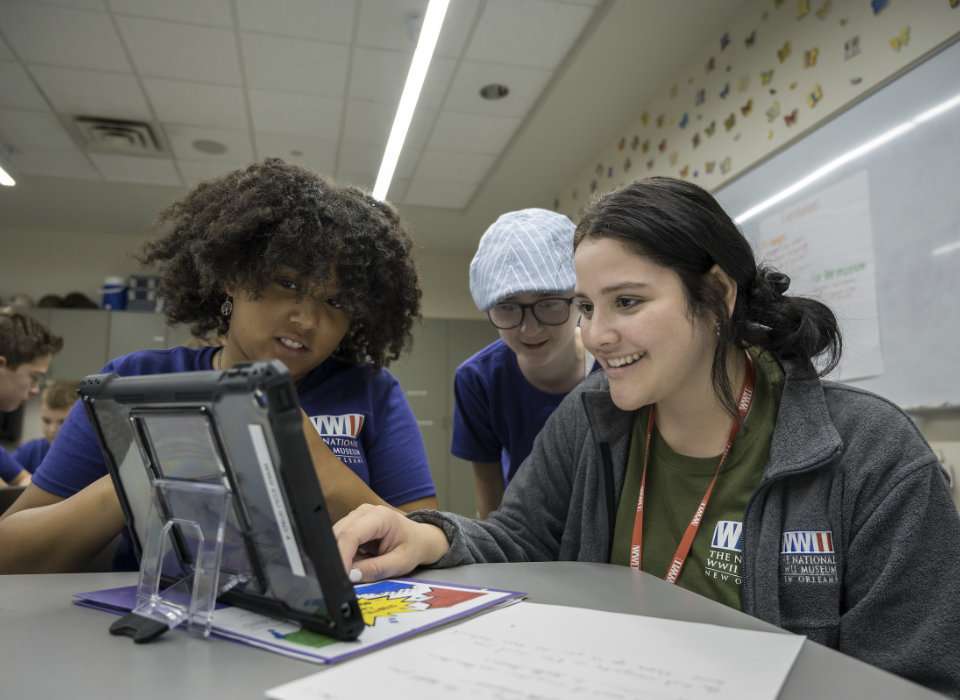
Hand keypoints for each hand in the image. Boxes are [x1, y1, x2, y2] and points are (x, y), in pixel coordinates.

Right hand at [333, 504, 449, 582]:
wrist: (419, 539)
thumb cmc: (413, 548)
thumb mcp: (399, 563)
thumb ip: (375, 569)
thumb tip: (351, 575)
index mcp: (380, 517)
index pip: (351, 534)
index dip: (342, 555)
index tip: (340, 575)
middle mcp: (365, 512)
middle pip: (339, 534)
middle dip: (337, 557)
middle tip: (340, 579)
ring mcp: (356, 516)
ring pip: (336, 536)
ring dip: (339, 556)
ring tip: (351, 572)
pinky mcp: (352, 524)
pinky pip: (340, 540)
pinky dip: (342, 554)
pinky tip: (353, 563)